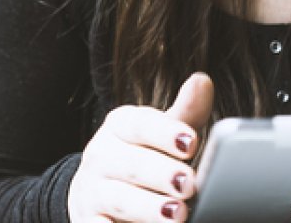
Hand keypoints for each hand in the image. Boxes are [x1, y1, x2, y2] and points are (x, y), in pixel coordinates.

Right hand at [67, 72, 214, 221]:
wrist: (95, 193)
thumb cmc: (139, 158)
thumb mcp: (160, 134)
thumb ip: (184, 114)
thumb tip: (202, 81)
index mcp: (119, 126)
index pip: (139, 124)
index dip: (165, 133)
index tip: (192, 142)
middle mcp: (101, 156)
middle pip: (130, 162)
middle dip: (161, 173)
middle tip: (189, 183)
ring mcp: (93, 190)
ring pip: (117, 197)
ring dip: (147, 207)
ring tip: (177, 214)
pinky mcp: (88, 221)